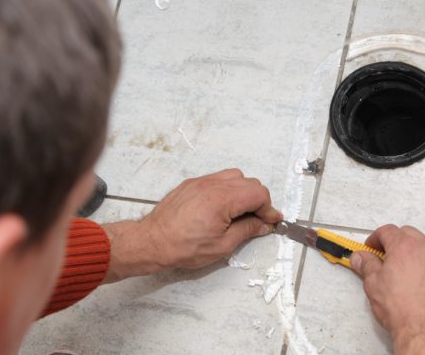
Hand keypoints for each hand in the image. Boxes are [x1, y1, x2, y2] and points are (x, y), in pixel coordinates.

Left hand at [102, 169, 281, 282]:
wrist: (152, 242)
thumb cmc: (182, 247)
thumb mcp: (223, 245)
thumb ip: (247, 230)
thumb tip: (264, 225)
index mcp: (222, 199)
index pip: (258, 194)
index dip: (269, 209)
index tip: (272, 221)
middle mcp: (213, 185)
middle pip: (249, 183)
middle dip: (259, 201)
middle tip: (258, 220)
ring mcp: (201, 182)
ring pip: (234, 177)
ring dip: (243, 192)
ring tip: (240, 213)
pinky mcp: (191, 184)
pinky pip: (218, 179)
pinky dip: (227, 189)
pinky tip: (223, 208)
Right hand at [349, 225, 424, 353]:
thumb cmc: (403, 311)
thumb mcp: (374, 285)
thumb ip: (366, 266)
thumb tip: (360, 258)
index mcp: (404, 247)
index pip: (387, 231)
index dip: (376, 238)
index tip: (372, 247)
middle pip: (409, 235)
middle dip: (397, 243)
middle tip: (388, 258)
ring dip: (418, 256)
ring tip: (408, 275)